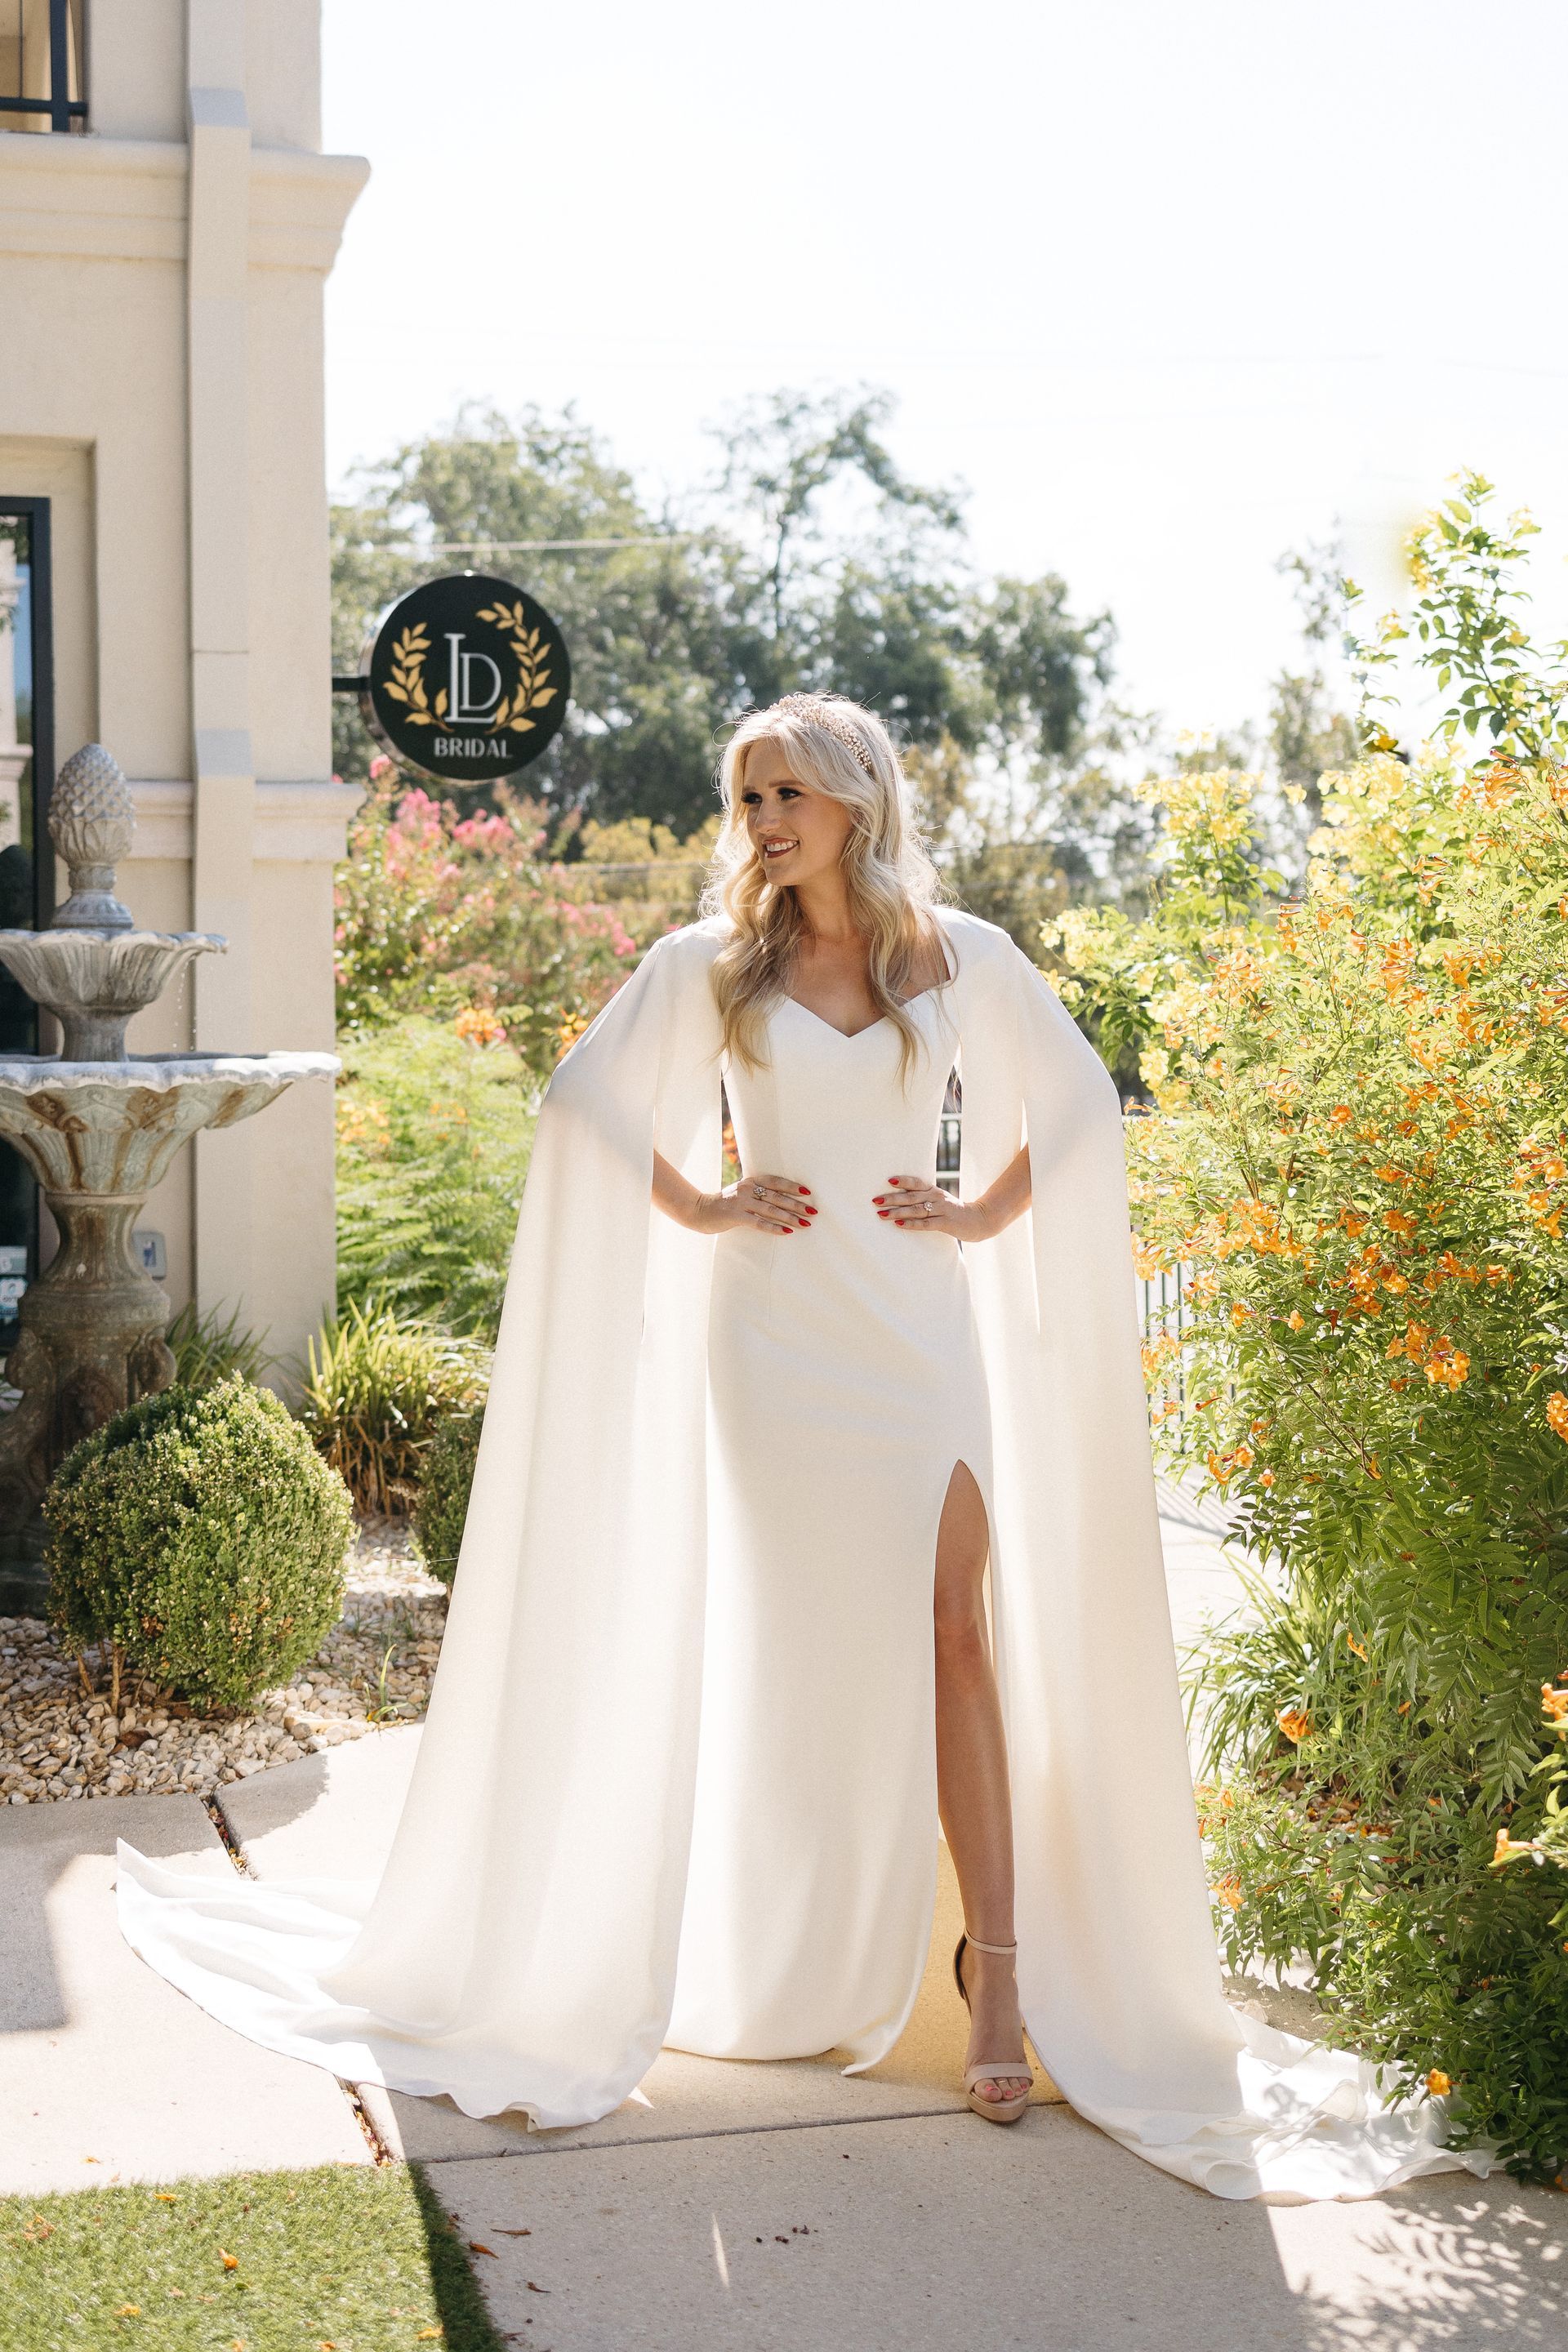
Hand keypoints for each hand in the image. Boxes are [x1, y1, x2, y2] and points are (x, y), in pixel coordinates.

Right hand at [692, 1171, 816, 1237]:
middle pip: (777, 1197)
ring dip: (790, 1217)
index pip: (775, 1181)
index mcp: (750, 1181)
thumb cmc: (725, 1204)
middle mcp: (747, 1189)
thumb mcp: (741, 1193)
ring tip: (805, 1223)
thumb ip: (758, 1193)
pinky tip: (787, 1232)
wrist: (699, 1210)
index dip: (791, 1186)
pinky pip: (759, 1222)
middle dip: (796, 1205)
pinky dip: (774, 1227)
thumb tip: (782, 1201)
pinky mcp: (735, 1216)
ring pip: (771, 1210)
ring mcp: (741, 1202)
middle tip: (813, 1212)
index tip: (807, 1192)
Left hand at [873, 1173, 993, 1240]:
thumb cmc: (954, 1211)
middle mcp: (936, 1198)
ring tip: (881, 1214)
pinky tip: (899, 1224)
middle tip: (875, 1201)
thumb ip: (923, 1198)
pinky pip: (925, 1223)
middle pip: (911, 1197)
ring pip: (916, 1210)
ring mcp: (941, 1210)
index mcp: (933, 1191)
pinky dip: (911, 1224)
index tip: (887, 1181)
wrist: (979, 1219)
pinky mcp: (945, 1223)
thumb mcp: (940, 1200)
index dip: (902, 1181)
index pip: (916, 1183)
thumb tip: (899, 1198)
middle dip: (892, 1199)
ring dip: (897, 1212)